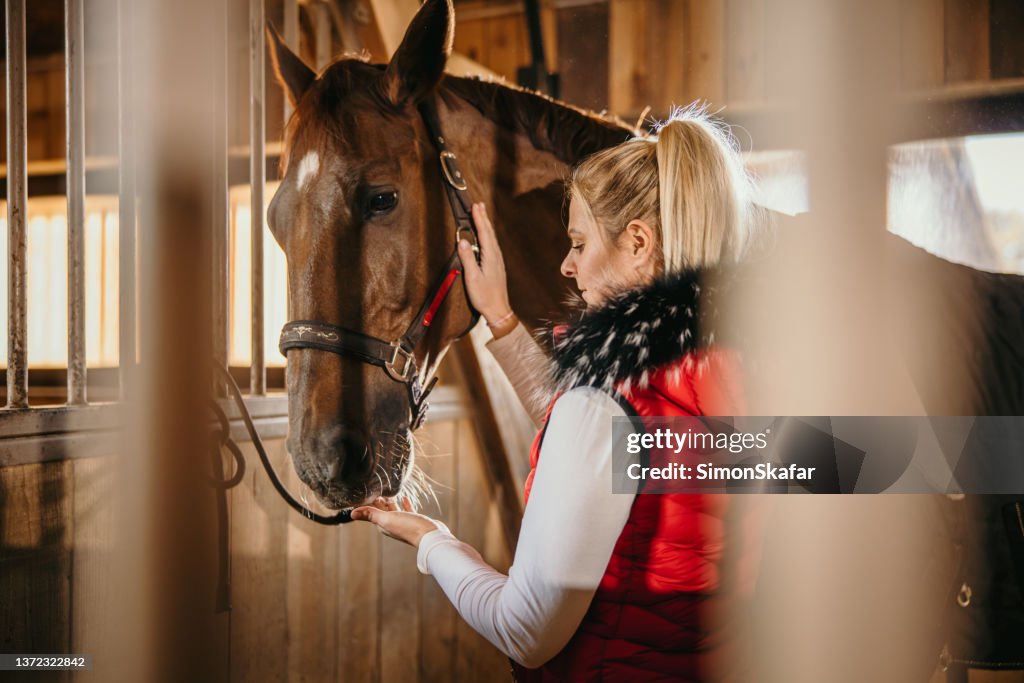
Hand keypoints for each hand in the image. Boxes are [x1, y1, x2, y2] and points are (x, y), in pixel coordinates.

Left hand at [350, 498, 442, 546]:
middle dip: (378, 503)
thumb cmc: (408, 527)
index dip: (367, 504)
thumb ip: (370, 514)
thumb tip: (351, 513)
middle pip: (382, 512)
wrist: (430, 535)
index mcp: (383, 525)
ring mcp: (404, 523)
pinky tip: (404, 497)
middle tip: (374, 490)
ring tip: (388, 494)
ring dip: (390, 503)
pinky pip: (407, 511)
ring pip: (394, 511)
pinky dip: (404, 504)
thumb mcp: (387, 519)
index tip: (363, 493)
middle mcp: (392, 524)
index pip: (371, 512)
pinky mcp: (415, 520)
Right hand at [459, 203, 512, 323]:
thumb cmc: (485, 296)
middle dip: (483, 218)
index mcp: (490, 257)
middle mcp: (496, 256)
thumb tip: (462, 240)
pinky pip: (491, 245)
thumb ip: (467, 258)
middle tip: (479, 204)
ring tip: (481, 215)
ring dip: (486, 225)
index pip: (484, 233)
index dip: (479, 218)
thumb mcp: (473, 278)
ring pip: (491, 238)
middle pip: (489, 233)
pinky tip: (485, 236)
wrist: (498, 310)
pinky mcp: (496, 266)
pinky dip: (487, 235)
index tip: (475, 206)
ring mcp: (497, 261)